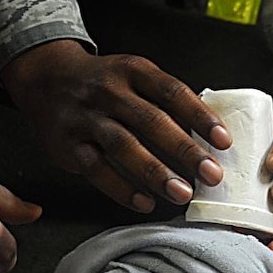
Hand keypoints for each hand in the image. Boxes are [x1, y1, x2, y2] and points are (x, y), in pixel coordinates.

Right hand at [0, 40, 228, 211]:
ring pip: (124, 146)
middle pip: (151, 121)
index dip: (200, 116)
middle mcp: (107, 91)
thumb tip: (208, 132)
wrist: (48, 79)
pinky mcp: (68, 145)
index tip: (224, 140)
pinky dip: (122, 188)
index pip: (172, 91)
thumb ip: (164, 98)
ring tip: (183, 193)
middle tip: (212, 174)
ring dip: (156, 172)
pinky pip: (97, 169)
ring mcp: (85, 118)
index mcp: (131, 70)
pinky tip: (145, 202)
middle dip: (185, 150)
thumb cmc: (104, 82)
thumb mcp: (133, 75)